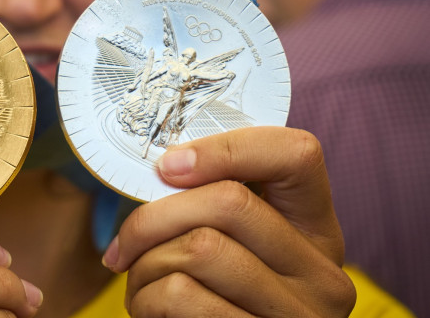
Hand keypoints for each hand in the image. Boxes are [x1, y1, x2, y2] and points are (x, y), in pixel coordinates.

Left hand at [102, 127, 354, 316]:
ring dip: (146, 262)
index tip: (167, 166)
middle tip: (127, 243)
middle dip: (155, 217)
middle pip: (230, 201)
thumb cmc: (210, 300)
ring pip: (200, 247)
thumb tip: (166, 166)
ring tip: (138, 279)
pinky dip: (145, 297)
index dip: (225, 149)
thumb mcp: (233, 249)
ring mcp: (298, 314)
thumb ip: (214, 207)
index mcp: (316, 231)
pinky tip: (147, 308)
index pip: (295, 155)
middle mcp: (322, 274)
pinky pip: (183, 294)